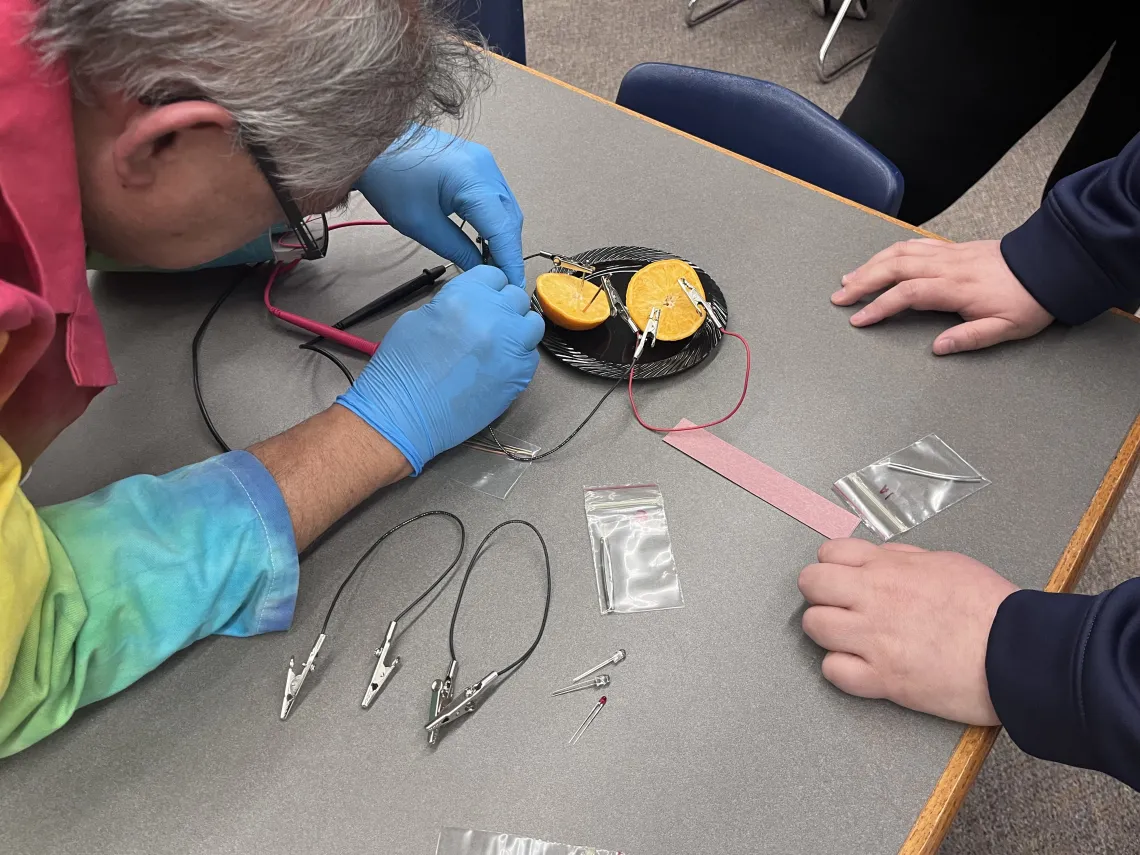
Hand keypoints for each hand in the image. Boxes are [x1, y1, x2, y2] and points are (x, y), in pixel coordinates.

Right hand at [336, 266, 543, 473]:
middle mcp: (494, 318)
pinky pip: (531, 355)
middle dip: (503, 306)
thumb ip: (452, 304)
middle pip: (516, 297)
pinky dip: (519, 356)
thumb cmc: (402, 370)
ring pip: (532, 324)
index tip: (484, 296)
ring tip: (499, 341)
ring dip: (518, 328)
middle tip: (488, 321)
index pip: (494, 276)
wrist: (405, 414)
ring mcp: (511, 348)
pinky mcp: (519, 376)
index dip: (487, 286)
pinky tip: (498, 364)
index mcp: (466, 297)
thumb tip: (471, 305)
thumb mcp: (418, 318)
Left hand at [355, 127, 524, 286]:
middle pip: (510, 218)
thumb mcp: (422, 225)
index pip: (504, 229)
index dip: (510, 261)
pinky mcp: (477, 164)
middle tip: (503, 281)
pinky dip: (495, 221)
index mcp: (474, 179)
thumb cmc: (390, 179)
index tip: (514, 286)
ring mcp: (484, 162)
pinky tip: (486, 239)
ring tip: (494, 264)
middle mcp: (486, 167)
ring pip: (506, 208)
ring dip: (503, 237)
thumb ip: (457, 250)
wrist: (374, 146)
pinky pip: (496, 197)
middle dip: (509, 251)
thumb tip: (479, 269)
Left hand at [798, 539, 1018, 725]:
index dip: (833, 565)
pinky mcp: (883, 679)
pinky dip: (842, 670)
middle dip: (820, 593)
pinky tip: (861, 667)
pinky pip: (833, 671)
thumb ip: (903, 560)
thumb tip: (880, 559)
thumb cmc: (990, 607)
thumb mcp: (945, 562)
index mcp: (889, 568)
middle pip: (810, 584)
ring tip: (851, 639)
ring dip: (828, 632)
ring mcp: (875, 640)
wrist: (1018, 651)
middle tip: (841, 607)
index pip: (828, 553)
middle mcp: (874, 599)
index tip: (845, 578)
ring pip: (814, 626)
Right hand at [833, 239, 1053, 353]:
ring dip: (871, 264)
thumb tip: (937, 349)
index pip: (907, 294)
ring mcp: (948, 254)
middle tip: (839, 297)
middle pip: (894, 267)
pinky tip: (880, 260)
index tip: (859, 320)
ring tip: (849, 278)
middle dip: (862, 281)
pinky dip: (891, 251)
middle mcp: (947, 266)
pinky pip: (914, 245)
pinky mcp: (952, 248)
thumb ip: (969, 338)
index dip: (880, 306)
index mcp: (957, 287)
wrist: (1051, 267)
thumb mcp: (1006, 329)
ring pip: (900, 252)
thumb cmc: (1028, 301)